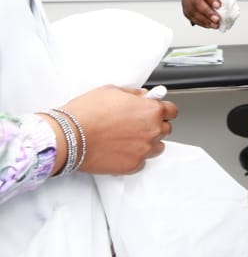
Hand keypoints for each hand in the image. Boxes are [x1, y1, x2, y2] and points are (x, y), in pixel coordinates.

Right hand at [55, 86, 178, 174]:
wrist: (68, 136)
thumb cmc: (85, 113)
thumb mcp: (112, 91)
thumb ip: (134, 94)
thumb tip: (144, 96)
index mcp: (151, 110)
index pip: (172, 111)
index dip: (163, 110)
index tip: (157, 112)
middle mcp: (152, 130)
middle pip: (165, 129)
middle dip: (153, 126)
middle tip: (135, 125)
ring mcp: (144, 150)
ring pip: (157, 147)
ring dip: (147, 143)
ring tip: (126, 139)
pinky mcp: (133, 165)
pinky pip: (142, 162)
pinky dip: (134, 157)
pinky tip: (120, 150)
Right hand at [181, 0, 221, 28]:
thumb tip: (228, 4)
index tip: (218, 6)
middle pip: (197, 2)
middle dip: (208, 12)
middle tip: (217, 19)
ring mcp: (186, 0)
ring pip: (193, 11)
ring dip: (205, 20)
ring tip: (215, 25)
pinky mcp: (185, 9)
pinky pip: (191, 17)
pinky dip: (201, 22)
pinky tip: (209, 25)